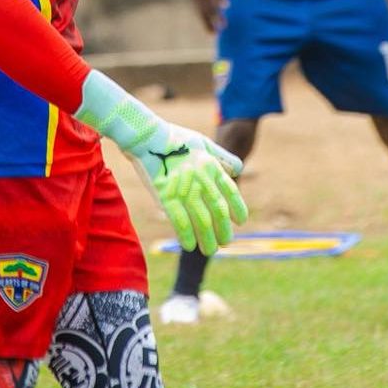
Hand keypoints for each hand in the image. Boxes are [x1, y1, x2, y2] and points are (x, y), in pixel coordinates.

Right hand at [135, 124, 248, 255]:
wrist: (147, 137)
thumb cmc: (175, 138)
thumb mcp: (204, 142)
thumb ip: (222, 156)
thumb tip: (239, 169)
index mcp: (211, 166)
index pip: (230, 192)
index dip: (238, 208)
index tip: (240, 221)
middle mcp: (202, 180)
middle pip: (218, 211)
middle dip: (223, 230)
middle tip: (225, 242)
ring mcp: (184, 189)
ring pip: (201, 221)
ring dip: (207, 238)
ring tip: (210, 250)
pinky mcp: (166, 197)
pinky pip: (179, 221)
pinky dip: (186, 235)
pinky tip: (189, 246)